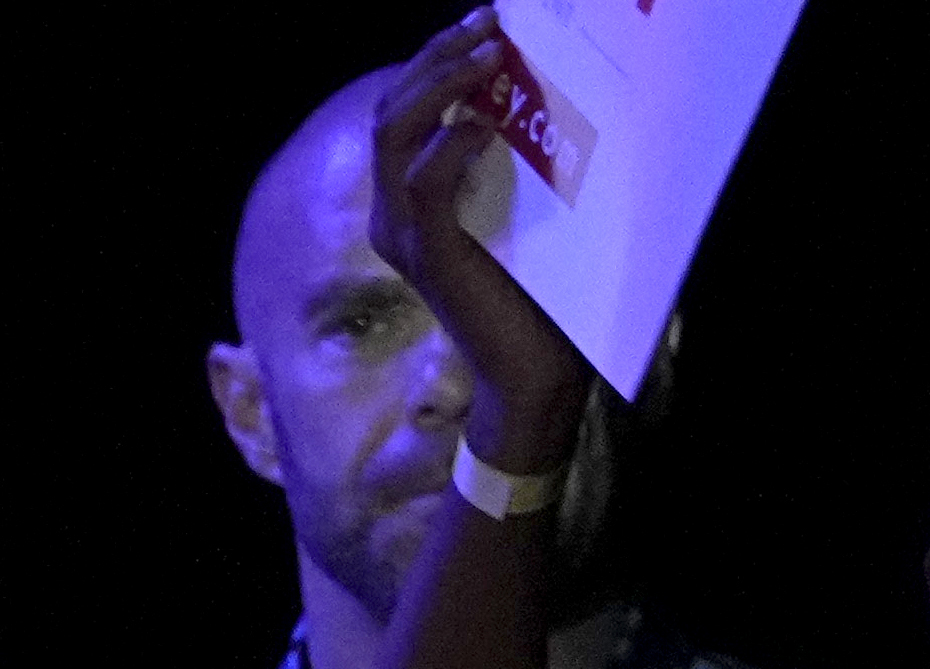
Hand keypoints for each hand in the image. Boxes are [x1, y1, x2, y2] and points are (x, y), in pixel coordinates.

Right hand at [370, 13, 600, 468]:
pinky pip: (422, 183)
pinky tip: (485, 126)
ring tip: (491, 54)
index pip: (404, 114)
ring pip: (395, 136)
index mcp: (409, 205)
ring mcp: (404, 236)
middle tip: (489, 21)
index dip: (436, 61)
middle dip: (437, 58)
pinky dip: (451, 147)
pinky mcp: (428, 256)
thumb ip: (512, 160)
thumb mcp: (525, 211)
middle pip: (391, 113)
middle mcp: (392, 217)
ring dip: (442, 86)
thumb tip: (533, 93)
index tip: (487, 22)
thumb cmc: (538, 297)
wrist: (533, 372)